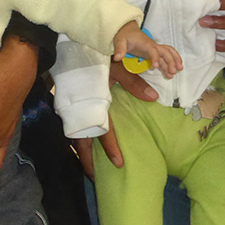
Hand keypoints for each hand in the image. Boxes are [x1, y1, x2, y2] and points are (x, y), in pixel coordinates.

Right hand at [78, 61, 160, 177]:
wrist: (70, 44)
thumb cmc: (94, 55)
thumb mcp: (116, 67)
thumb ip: (133, 82)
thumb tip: (153, 98)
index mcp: (94, 103)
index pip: (101, 131)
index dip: (110, 148)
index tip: (119, 164)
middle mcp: (81, 110)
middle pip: (82, 142)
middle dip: (88, 162)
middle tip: (97, 180)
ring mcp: (73, 109)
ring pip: (76, 137)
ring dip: (83, 154)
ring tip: (92, 170)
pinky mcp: (71, 107)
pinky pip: (75, 129)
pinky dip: (81, 141)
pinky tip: (87, 148)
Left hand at [112, 21, 181, 78]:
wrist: (128, 30)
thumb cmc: (124, 36)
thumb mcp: (119, 41)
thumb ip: (119, 49)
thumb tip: (117, 58)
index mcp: (145, 44)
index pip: (153, 50)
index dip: (155, 57)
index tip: (156, 66)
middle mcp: (152, 46)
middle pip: (165, 52)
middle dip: (170, 61)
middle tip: (173, 72)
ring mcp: (154, 49)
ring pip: (168, 54)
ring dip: (174, 62)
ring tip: (177, 72)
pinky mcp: (154, 52)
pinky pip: (164, 57)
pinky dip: (169, 63)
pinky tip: (171, 71)